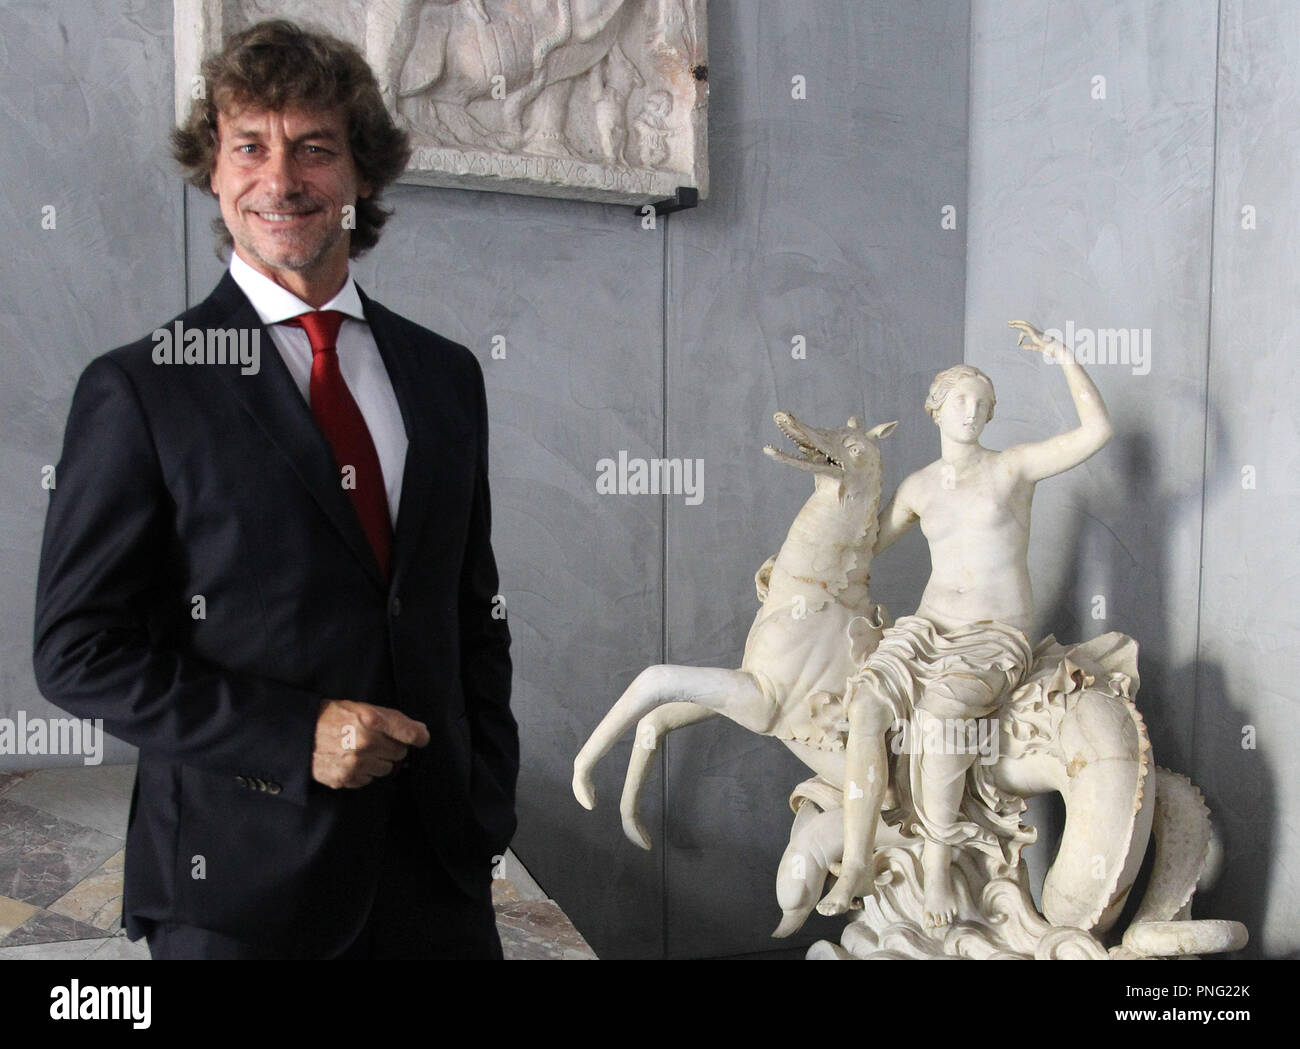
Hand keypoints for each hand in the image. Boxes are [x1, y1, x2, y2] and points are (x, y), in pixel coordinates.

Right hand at [312, 699, 429, 788]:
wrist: (299, 733)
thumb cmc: (332, 717)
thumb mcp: (362, 707)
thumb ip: (391, 719)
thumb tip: (421, 732)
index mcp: (370, 720)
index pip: (410, 733)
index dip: (419, 736)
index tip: (420, 737)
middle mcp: (364, 742)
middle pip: (400, 753)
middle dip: (391, 746)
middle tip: (375, 739)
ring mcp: (354, 763)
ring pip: (386, 769)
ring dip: (378, 761)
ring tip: (360, 749)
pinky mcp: (345, 778)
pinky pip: (368, 779)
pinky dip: (363, 772)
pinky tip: (350, 760)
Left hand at [1008, 319, 1069, 363]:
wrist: (1058, 350)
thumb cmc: (1052, 350)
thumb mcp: (1038, 348)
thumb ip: (1030, 347)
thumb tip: (1021, 346)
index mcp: (1038, 336)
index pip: (1027, 332)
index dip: (1021, 335)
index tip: (1018, 343)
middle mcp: (1037, 332)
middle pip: (1026, 325)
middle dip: (1018, 324)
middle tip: (1009, 323)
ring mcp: (1037, 332)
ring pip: (1026, 325)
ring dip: (1017, 323)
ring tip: (1010, 324)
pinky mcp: (1037, 334)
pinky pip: (1028, 328)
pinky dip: (1021, 326)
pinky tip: (1015, 326)